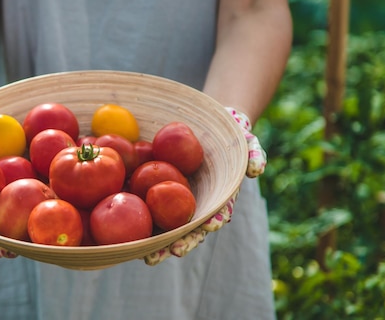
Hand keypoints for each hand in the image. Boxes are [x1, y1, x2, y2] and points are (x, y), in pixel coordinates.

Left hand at [143, 107, 264, 264]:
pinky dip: (139, 226)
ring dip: (160, 245)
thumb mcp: (243, 140)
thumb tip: (256, 169)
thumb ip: (253, 153)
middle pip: (189, 228)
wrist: (202, 128)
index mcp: (217, 198)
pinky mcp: (157, 198)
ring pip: (167, 229)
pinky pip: (147, 211)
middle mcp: (197, 206)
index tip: (211, 226)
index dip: (214, 220)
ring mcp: (177, 205)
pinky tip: (127, 239)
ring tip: (149, 257)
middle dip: (183, 242)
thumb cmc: (226, 136)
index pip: (217, 213)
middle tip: (174, 251)